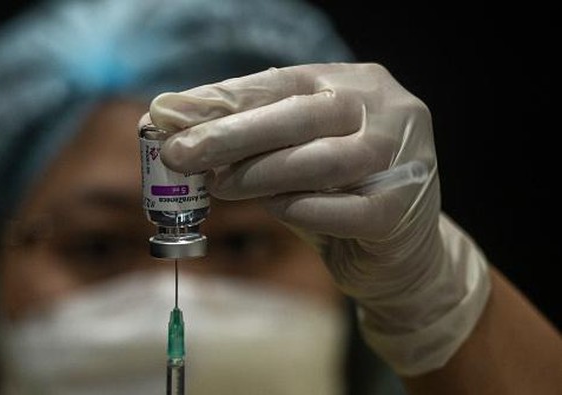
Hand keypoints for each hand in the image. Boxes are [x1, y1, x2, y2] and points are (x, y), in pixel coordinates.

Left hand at [147, 63, 489, 375]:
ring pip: (321, 161)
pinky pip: (341, 210)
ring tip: (218, 187)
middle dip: (231, 135)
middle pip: (301, 115)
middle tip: (179, 154)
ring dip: (259, 174)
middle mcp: (386, 110)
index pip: (280, 82)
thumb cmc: (336, 195)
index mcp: (356, 83)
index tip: (169, 116)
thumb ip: (249, 138)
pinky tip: (274, 209)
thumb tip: (176, 125)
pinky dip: (298, 210)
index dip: (222, 99)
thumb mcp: (293, 154)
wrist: (397, 252)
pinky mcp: (400, 211)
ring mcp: (402, 159)